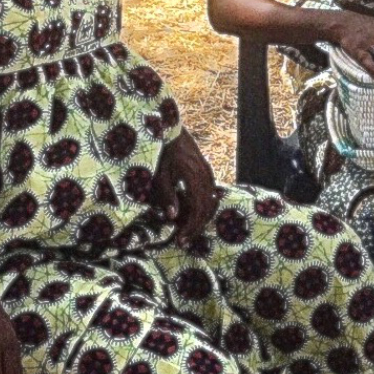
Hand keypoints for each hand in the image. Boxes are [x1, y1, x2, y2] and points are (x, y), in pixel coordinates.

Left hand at [161, 130, 219, 244]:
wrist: (173, 132)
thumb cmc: (164, 153)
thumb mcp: (161, 175)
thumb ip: (168, 195)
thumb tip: (173, 216)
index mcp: (194, 179)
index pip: (197, 210)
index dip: (190, 227)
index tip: (181, 239)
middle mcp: (206, 178)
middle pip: (207, 209)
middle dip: (196, 227)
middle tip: (184, 241)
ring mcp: (209, 174)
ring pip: (212, 203)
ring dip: (202, 219)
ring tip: (190, 231)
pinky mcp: (208, 172)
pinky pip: (212, 195)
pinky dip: (205, 208)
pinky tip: (195, 214)